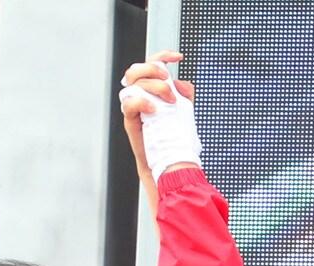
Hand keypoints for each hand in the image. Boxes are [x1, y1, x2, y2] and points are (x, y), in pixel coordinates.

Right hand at [119, 50, 200, 177]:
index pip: (151, 65)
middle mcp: (141, 96)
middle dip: (153, 68)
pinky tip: (155, 109)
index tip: (178, 57)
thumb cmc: (174, 137)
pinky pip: (128, 103)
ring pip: (132, 82)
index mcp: (153, 90)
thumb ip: (185, 94)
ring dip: (153, 85)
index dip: (162, 56)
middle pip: (136, 69)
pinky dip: (142, 102)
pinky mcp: (130, 120)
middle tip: (169, 80)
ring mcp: (134, 107)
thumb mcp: (185, 111)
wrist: (167, 161)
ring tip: (169, 99)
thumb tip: (181, 83)